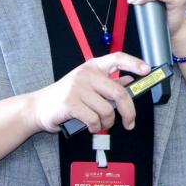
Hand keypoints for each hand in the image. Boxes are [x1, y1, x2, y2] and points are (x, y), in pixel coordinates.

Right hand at [27, 52, 150, 134]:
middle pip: (119, 93)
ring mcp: (78, 88)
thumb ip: (107, 83)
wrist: (38, 107)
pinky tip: (89, 126)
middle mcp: (86, 74)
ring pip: (107, 111)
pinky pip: (94, 119)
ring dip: (106, 123)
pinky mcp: (71, 103)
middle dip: (129, 112)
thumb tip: (129, 80)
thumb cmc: (65, 97)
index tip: (147, 70)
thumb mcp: (87, 85)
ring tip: (98, 123)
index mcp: (92, 67)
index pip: (117, 58)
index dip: (134, 63)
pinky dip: (95, 127)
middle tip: (129, 123)